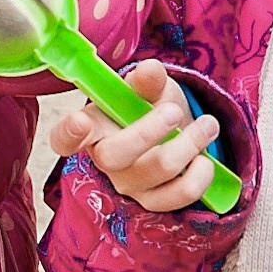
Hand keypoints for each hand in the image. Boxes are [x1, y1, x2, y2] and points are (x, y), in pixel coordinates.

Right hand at [48, 62, 222, 212]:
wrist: (176, 132)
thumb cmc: (152, 105)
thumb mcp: (150, 88)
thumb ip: (148, 80)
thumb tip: (151, 70)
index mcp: (93, 128)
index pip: (64, 139)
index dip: (68, 134)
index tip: (80, 120)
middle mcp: (106, 160)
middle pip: (112, 157)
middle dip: (147, 132)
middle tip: (174, 111)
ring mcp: (130, 184)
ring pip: (154, 172)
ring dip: (188, 145)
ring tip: (208, 125)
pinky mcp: (155, 201)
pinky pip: (177, 196)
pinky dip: (199, 176)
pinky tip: (205, 159)